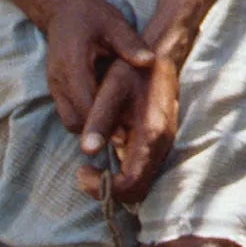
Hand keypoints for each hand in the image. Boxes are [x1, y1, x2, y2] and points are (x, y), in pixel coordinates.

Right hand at [41, 0, 156, 136]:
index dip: (103, 122)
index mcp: (72, 65)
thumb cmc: (90, 15)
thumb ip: (130, 44)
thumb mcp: (114, 24)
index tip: (125, 134)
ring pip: (69, 121)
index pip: (85, 103)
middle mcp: (59, 81)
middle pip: (74, 120)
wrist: (61, 9)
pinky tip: (108, 115)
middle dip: (97, 131)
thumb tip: (150, 61)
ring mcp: (55, 87)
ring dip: (90, 127)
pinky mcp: (57, 89)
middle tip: (126, 136)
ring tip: (120, 128)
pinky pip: (69, 112)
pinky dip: (86, 118)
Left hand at [76, 51, 183, 205]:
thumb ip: (100, 121)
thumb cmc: (133, 71)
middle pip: (136, 191)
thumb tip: (86, 151)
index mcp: (150, 134)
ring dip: (114, 182)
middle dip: (107, 189)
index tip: (82, 169)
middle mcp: (161, 145)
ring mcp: (163, 146)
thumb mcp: (111, 91)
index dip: (102, 186)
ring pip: (140, 183)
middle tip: (84, 172)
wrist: (160, 55)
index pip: (129, 184)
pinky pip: (142, 170)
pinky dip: (123, 173)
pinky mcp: (158, 143)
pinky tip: (107, 154)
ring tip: (91, 164)